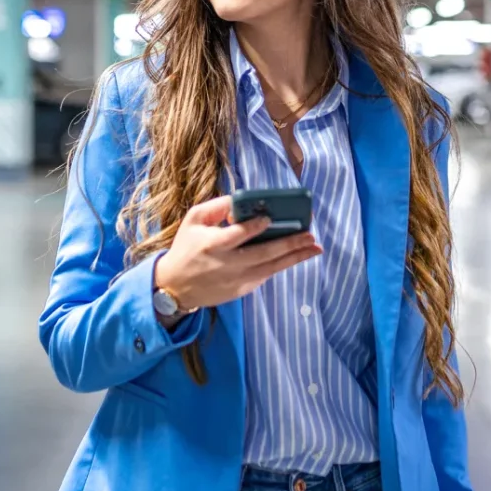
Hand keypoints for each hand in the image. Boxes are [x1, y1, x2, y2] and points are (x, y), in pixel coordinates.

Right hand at [153, 195, 321, 309]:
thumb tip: (240, 201)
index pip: (239, 234)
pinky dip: (281, 265)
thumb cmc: (186, 248)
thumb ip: (216, 207)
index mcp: (212, 244)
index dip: (256, 226)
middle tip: (310, 235)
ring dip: (295, 257)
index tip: (271, 218)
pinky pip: (265, 275)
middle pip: (264, 253)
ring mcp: (236, 280)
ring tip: (315, 248)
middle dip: (290, 243)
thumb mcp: (193, 220)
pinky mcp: (241, 290)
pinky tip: (296, 256)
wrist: (175, 287)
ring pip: (271, 268)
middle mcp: (227, 264)